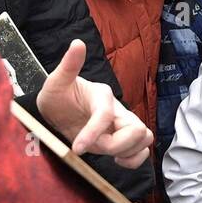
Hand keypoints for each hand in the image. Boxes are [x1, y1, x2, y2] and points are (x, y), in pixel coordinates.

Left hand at [36, 40, 152, 167]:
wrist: (61, 109)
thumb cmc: (58, 95)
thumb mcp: (57, 82)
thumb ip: (69, 65)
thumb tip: (78, 43)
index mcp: (102, 96)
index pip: (105, 115)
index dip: (93, 133)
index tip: (77, 148)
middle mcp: (118, 109)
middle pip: (137, 129)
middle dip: (115, 145)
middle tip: (94, 147)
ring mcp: (123, 124)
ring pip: (144, 139)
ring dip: (126, 152)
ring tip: (106, 153)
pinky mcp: (123, 138)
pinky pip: (142, 149)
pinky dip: (134, 159)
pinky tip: (116, 159)